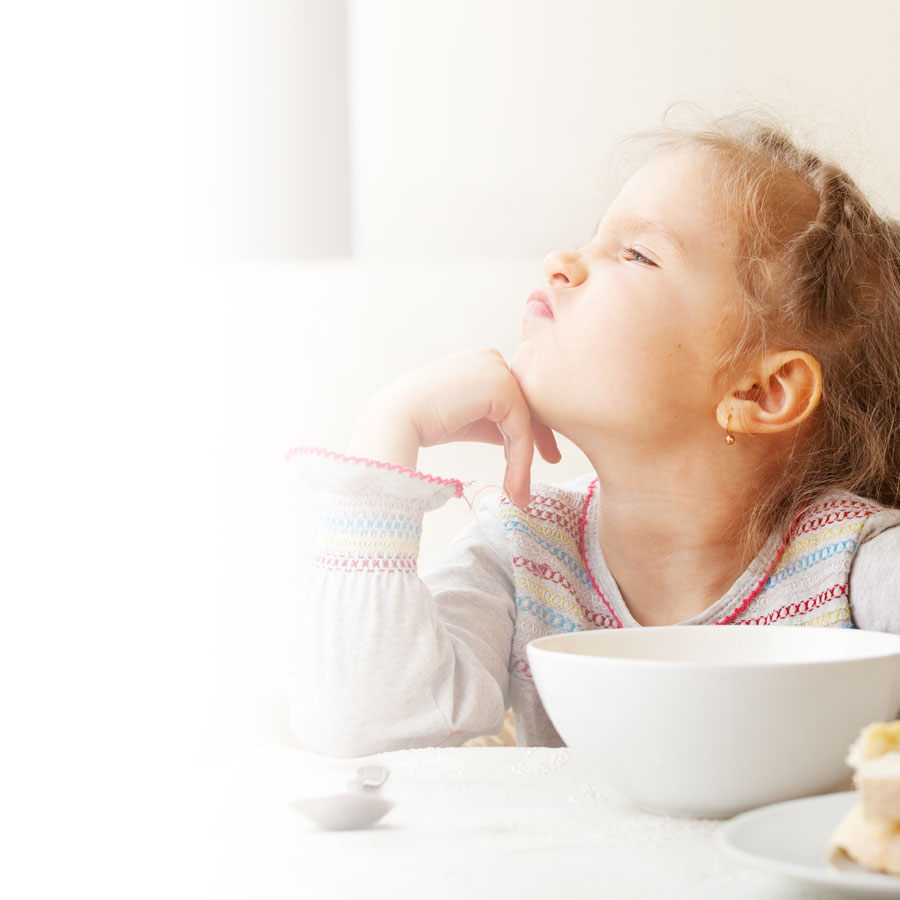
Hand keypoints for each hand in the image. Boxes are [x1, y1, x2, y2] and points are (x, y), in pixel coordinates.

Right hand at [348, 348, 560, 506]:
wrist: (396, 420)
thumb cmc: (423, 422)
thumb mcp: (467, 418)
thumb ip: (494, 422)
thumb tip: (522, 442)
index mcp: (482, 362)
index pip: (515, 397)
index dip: (530, 428)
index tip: (544, 455)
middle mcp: (492, 359)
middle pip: (526, 406)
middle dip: (538, 440)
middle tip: (552, 465)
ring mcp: (497, 370)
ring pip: (525, 421)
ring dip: (524, 461)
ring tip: (519, 494)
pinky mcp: (501, 388)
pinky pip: (520, 429)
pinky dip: (520, 460)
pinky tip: (513, 485)